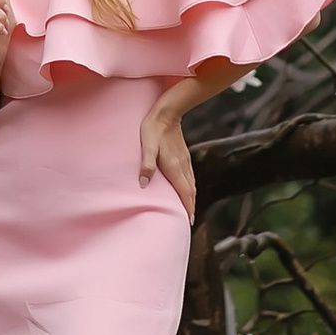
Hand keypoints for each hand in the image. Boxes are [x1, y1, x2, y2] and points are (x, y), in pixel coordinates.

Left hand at [142, 95, 197, 218]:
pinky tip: (186, 188)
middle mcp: (183, 166)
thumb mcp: (147, 146)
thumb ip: (146, 164)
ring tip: (188, 209)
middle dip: (191, 206)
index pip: (185, 192)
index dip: (188, 207)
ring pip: (192, 184)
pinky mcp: (184, 156)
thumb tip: (143, 184)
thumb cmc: (153, 129)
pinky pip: (190, 177)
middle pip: (191, 191)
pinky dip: (190, 188)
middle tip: (189, 221)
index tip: (189, 222)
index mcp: (175, 167)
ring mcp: (185, 161)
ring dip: (191, 198)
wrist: (166, 112)